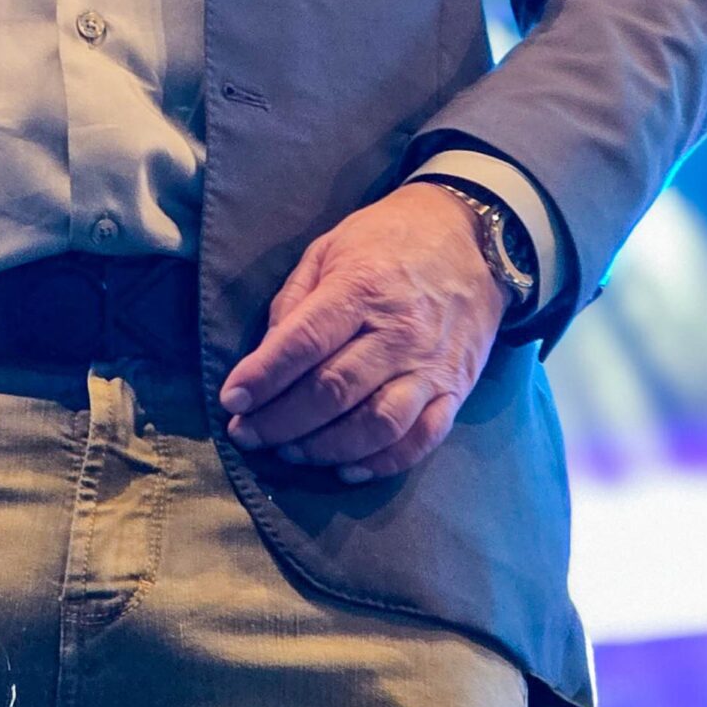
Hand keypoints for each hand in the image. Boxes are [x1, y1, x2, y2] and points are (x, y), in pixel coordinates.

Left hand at [218, 182, 508, 483]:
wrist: (474, 237)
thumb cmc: (388, 239)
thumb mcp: (330, 248)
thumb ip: (295, 300)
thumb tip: (266, 357)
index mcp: (361, 288)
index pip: (304, 343)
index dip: (263, 377)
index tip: (232, 401)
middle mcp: (399, 332)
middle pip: (334, 391)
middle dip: (281, 421)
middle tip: (247, 435)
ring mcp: (430, 366)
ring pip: (377, 424)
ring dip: (326, 448)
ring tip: (290, 452)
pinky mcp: (456, 390)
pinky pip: (421, 439)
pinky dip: (382, 463)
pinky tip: (346, 469)